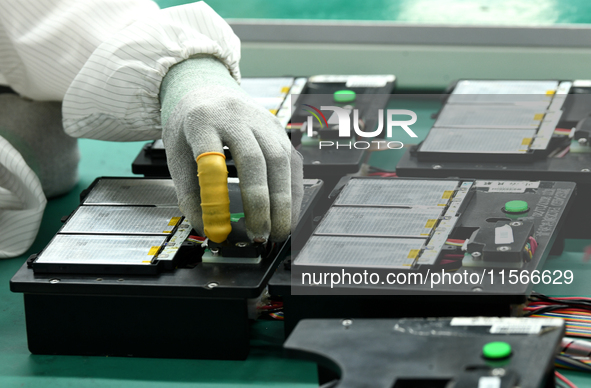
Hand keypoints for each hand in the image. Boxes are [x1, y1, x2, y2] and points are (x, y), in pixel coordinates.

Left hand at [160, 55, 302, 242]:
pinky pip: (292, 162)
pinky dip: (292, 192)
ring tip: (277, 231)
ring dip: (282, 201)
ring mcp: (262, 121)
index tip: (216, 224)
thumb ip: (190, 193)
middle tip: (258, 234)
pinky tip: (288, 214)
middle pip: (253, 159)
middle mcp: (235, 116)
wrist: (207, 91)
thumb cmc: (192, 126)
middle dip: (259, 203)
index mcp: (201, 120)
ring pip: (279, 160)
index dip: (214, 192)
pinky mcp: (280, 130)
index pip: (209, 156)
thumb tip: (209, 229)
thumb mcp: (178, 156)